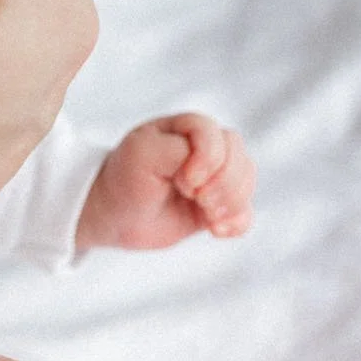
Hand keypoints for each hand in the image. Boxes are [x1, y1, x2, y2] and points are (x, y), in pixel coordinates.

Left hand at [76, 113, 255, 252]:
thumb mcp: (142, 155)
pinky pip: (244, 210)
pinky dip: (237, 222)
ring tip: (208, 217)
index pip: (216, 136)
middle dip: (224, 184)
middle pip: (238, 156)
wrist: (114, 216)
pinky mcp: (217, 204)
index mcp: (185, 128)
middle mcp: (204, 148)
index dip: (209, 161)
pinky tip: (216, 231)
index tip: (185, 183)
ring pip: (246, 181)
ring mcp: (213, 176)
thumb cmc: (124, 179)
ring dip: (232, 202)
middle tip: (198, 200)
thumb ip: (179, 150)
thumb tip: (210, 169)